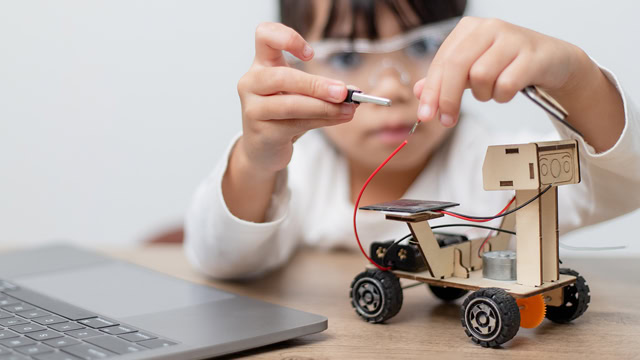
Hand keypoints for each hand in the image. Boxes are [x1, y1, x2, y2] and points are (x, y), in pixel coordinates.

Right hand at [236, 22, 356, 174]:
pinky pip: (295, 124)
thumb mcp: (299, 94)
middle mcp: (251, 82)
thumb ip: (322, 88)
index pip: (265, 35)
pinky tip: (337, 118)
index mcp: (261, 64)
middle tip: (343, 92)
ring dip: (324, 107)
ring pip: (291, 105)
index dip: (287, 38)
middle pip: (282, 77)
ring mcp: (252, 108)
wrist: (263, 147)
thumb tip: (352, 91)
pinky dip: (321, 121)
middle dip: (317, 85)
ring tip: (347, 109)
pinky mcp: (260, 132)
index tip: (310, 54)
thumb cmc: (282, 115)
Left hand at [413, 17, 587, 126]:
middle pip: (456, 66)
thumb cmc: (508, 65)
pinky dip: (502, 96)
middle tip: (447, 120)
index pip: (441, 62)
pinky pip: (506, 84)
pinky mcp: (532, 55)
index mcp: (469, 29)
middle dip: (448, 98)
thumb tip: (418, 91)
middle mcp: (489, 27)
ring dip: (483, 94)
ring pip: (481, 76)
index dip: (431, 91)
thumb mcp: (472, 70)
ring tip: (492, 92)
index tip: (425, 115)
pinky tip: (508, 91)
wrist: (553, 62)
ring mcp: (512, 38)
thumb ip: (444, 79)